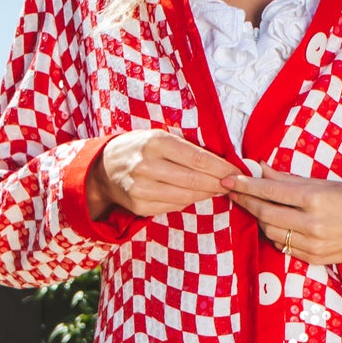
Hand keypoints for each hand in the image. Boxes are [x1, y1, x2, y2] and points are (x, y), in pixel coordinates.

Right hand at [89, 132, 229, 219]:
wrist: (104, 167)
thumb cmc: (139, 148)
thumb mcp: (159, 136)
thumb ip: (187, 148)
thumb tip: (223, 164)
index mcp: (155, 142)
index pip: (198, 159)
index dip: (222, 167)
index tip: (237, 171)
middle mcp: (147, 165)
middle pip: (195, 180)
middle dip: (219, 183)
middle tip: (234, 184)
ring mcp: (141, 188)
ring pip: (187, 196)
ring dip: (207, 194)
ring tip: (219, 189)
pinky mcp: (140, 206)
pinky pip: (174, 206)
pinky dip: (189, 201)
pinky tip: (197, 195)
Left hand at [223, 168, 341, 266]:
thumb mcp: (323, 183)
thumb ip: (287, 179)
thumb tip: (259, 169)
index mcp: (314, 199)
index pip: (269, 191)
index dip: (245, 185)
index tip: (228, 178)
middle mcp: (311, 224)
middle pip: (264, 213)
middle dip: (246, 201)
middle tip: (234, 191)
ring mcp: (311, 244)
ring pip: (269, 231)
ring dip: (260, 218)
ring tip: (260, 206)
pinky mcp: (312, 258)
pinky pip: (282, 246)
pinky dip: (275, 233)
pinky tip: (278, 223)